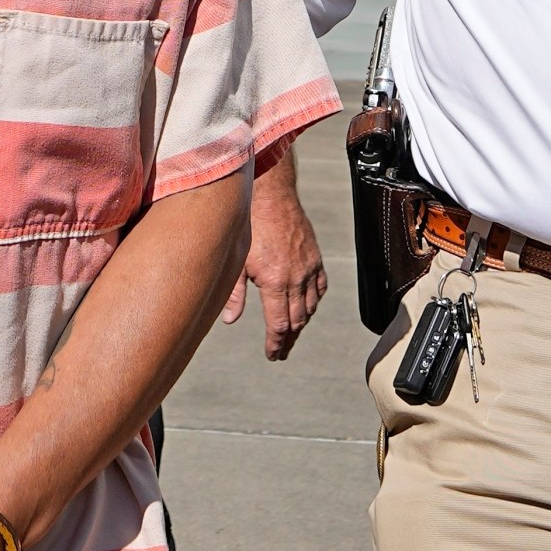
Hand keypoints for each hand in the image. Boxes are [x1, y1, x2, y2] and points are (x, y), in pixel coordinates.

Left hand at [221, 162, 326, 359]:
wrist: (271, 196)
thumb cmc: (248, 225)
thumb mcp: (236, 261)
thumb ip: (234, 294)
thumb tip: (230, 320)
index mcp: (275, 282)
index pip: (279, 325)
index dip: (276, 344)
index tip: (272, 355)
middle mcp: (296, 278)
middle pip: (297, 321)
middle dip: (288, 340)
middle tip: (280, 352)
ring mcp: (309, 268)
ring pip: (310, 306)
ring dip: (301, 323)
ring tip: (290, 334)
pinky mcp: (315, 258)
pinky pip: (320, 288)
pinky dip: (314, 301)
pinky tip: (306, 307)